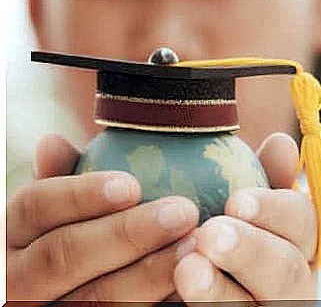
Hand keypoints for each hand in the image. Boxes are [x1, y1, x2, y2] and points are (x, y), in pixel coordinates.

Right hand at [7, 134, 198, 302]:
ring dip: (148, 271)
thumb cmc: (67, 234)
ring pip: (96, 296)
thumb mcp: (53, 210)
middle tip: (181, 213)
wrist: (62, 288)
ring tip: (191, 245)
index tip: (131, 185)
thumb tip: (52, 142)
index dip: (80, 195)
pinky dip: (155, 299)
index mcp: (12, 233)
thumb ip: (60, 179)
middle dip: (126, 233)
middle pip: (65, 255)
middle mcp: (17, 276)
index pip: (35, 207)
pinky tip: (186, 280)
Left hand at [174, 133, 317, 302]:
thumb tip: (281, 143)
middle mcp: (290, 280)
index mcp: (297, 241)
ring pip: (252, 306)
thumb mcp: (242, 205)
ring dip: (221, 289)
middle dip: (251, 251)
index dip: (274, 210)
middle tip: (210, 234)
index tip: (235, 201)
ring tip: (187, 268)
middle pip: (287, 271)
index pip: (303, 221)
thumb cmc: (224, 230)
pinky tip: (174, 295)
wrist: (195, 281)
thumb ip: (263, 177)